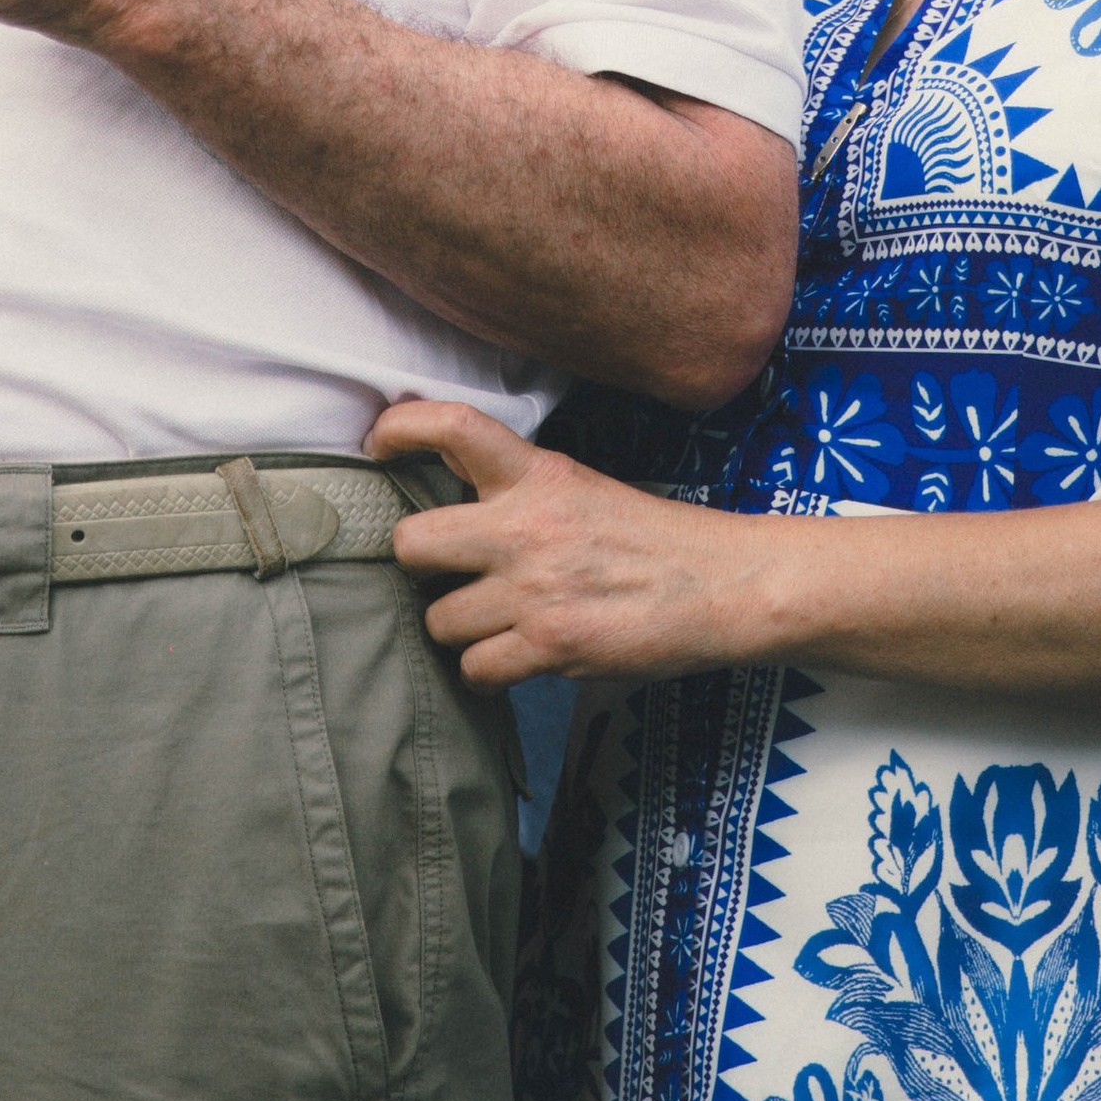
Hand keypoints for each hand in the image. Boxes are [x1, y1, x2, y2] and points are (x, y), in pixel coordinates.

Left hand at [369, 396, 753, 687]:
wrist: (723, 585)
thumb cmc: (657, 541)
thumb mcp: (585, 491)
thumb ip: (523, 495)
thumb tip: (456, 516)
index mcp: (540, 475)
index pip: (455, 427)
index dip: (401, 428)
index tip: (377, 443)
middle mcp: (528, 527)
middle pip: (413, 542)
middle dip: (420, 564)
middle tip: (447, 572)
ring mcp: (535, 589)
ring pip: (439, 621)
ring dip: (461, 630)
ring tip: (499, 624)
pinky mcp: (551, 645)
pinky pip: (475, 669)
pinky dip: (489, 673)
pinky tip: (515, 659)